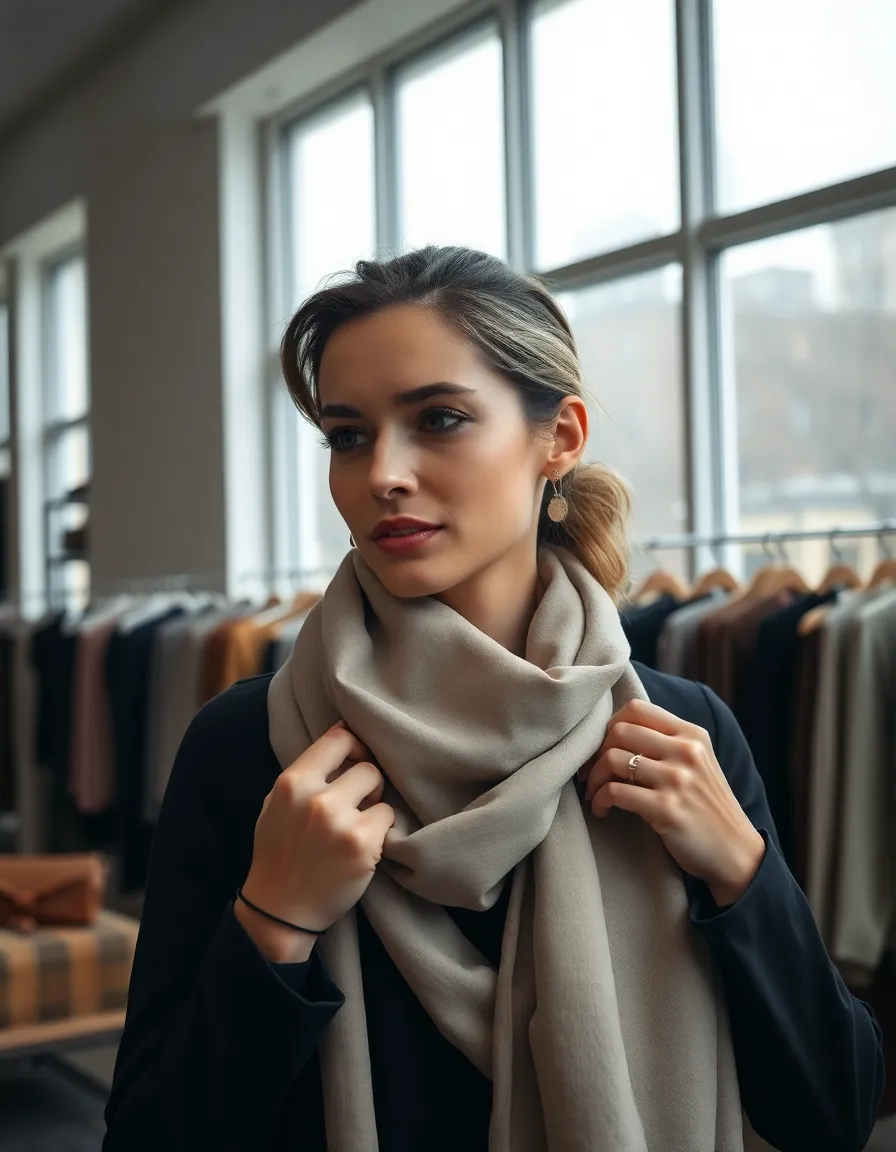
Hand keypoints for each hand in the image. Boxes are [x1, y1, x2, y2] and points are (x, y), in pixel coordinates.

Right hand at [237, 722, 394, 961]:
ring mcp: (341, 823)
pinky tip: (363, 845)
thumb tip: (344, 736)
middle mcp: (316, 799)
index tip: (356, 759)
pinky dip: (380, 830)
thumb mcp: (277, 804)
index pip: (339, 738)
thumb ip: (307, 773)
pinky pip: (388, 818)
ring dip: (375, 806)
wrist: (281, 909)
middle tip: (358, 802)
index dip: (354, 746)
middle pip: (366, 766)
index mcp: (292, 782)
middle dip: (366, 783)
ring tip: (359, 824)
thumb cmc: (280, 852)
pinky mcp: (363, 846)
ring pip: (380, 791)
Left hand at [580, 699, 765, 906]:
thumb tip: (615, 733)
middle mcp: (686, 751)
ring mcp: (677, 780)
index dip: (610, 725)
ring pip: (613, 759)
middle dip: (597, 752)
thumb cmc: (707, 807)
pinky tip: (602, 810)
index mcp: (692, 735)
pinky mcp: (667, 809)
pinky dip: (600, 800)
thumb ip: (666, 743)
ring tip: (596, 793)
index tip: (604, 747)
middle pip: (620, 731)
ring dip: (595, 779)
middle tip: (594, 774)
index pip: (637, 708)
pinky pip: (615, 792)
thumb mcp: (697, 763)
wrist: (736, 852)